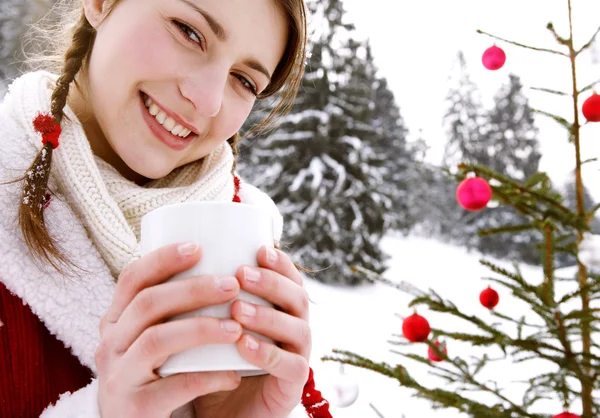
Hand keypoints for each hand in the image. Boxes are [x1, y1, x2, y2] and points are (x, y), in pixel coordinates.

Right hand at [95, 242, 242, 417]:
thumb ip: (169, 310)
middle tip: (232, 284)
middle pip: (148, 304)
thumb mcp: (151, 338)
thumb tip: (219, 264)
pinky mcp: (136, 408)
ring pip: (158, 340)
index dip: (163, 259)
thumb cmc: (154, 373)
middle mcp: (109, 346)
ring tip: (237, 326)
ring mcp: (119, 378)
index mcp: (114, 322)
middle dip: (193, 289)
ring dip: (202, 328)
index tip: (198, 247)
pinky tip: (235, 372)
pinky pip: (175, 386)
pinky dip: (209, 376)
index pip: (131, 279)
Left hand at [192, 246, 310, 417]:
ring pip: (298, 329)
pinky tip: (244, 344)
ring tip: (237, 309)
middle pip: (298, 298)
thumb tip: (177, 253)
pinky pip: (291, 367)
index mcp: (279, 310)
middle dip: (272, 282)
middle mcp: (293, 329)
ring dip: (268, 315)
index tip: (260, 249)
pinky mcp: (291, 387)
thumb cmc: (210, 362)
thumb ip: (204, 298)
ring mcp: (296, 357)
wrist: (216, 412)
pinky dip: (269, 353)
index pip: (290, 280)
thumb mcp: (207, 326)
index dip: (281, 263)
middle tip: (242, 274)